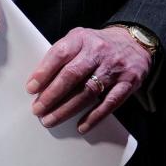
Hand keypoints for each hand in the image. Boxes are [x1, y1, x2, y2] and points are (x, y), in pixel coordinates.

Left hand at [25, 26, 151, 133]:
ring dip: (67, 109)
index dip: (44, 72)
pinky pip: (110, 103)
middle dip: (52, 95)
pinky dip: (94, 116)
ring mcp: (114, 68)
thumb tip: (39, 81)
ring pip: (88, 91)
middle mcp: (98, 51)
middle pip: (72, 75)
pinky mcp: (128, 83)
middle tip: (38, 110)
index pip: (60, 54)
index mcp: (81, 38)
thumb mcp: (79, 39)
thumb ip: (62, 55)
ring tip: (51, 119)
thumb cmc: (98, 44)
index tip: (31, 89)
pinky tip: (81, 126)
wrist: (135, 41)